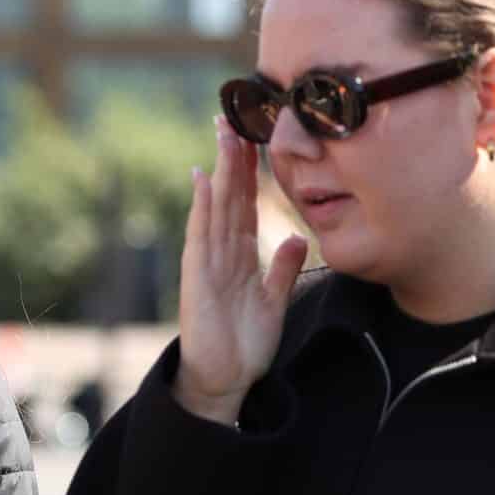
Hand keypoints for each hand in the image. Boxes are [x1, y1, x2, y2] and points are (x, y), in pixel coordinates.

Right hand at [177, 121, 306, 425]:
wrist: (225, 379)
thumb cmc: (244, 342)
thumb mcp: (274, 300)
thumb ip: (282, 269)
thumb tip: (296, 238)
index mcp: (242, 254)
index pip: (247, 202)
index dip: (252, 170)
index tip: (257, 136)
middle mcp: (222, 250)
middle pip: (230, 194)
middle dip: (233, 155)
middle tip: (234, 115)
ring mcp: (207, 260)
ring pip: (217, 204)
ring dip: (220, 167)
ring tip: (222, 132)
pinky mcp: (198, 275)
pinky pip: (201, 233)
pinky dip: (202, 205)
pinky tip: (203, 177)